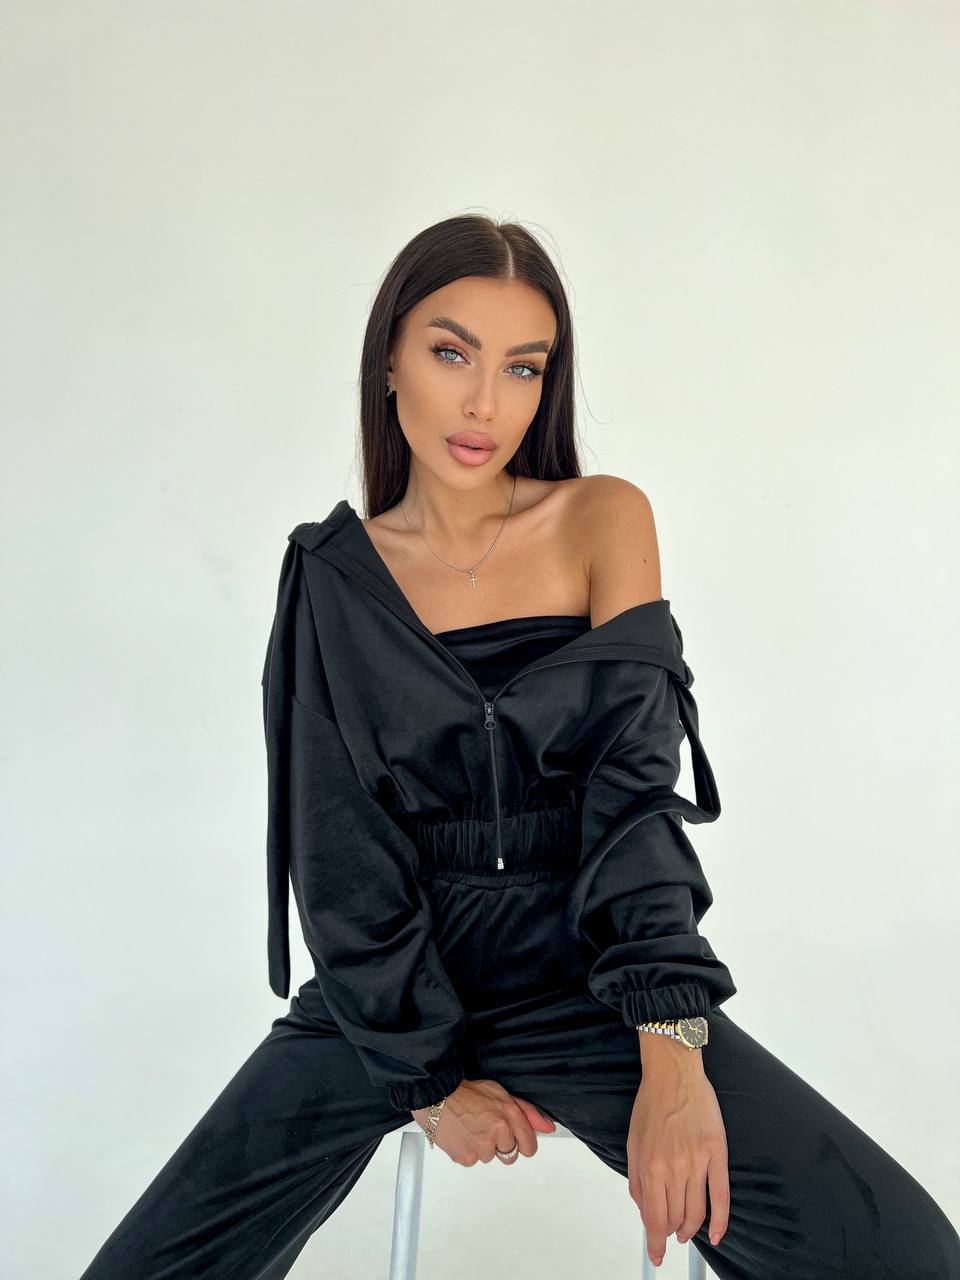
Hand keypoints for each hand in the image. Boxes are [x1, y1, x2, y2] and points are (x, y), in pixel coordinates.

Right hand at [410, 1078, 555, 1165]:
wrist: (436, 1095)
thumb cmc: (465, 1091)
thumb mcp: (500, 1092)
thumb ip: (527, 1112)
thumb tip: (548, 1127)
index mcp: (509, 1116)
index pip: (529, 1147)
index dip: (522, 1142)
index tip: (513, 1137)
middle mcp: (498, 1133)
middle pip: (509, 1155)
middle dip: (500, 1144)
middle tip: (485, 1127)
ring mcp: (481, 1148)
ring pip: (488, 1157)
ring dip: (482, 1146)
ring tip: (470, 1127)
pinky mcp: (466, 1157)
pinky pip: (472, 1161)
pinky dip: (467, 1150)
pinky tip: (461, 1134)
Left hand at [628, 1043, 729, 1267]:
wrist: (673, 1074)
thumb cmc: (652, 1104)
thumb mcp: (632, 1142)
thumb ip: (636, 1180)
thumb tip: (644, 1210)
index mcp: (651, 1166)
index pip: (654, 1218)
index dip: (655, 1243)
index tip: (656, 1255)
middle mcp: (675, 1167)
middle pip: (676, 1218)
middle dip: (671, 1232)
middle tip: (670, 1234)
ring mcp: (698, 1161)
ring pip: (697, 1212)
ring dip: (691, 1228)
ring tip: (686, 1232)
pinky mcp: (717, 1153)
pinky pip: (722, 1195)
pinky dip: (721, 1221)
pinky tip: (717, 1234)